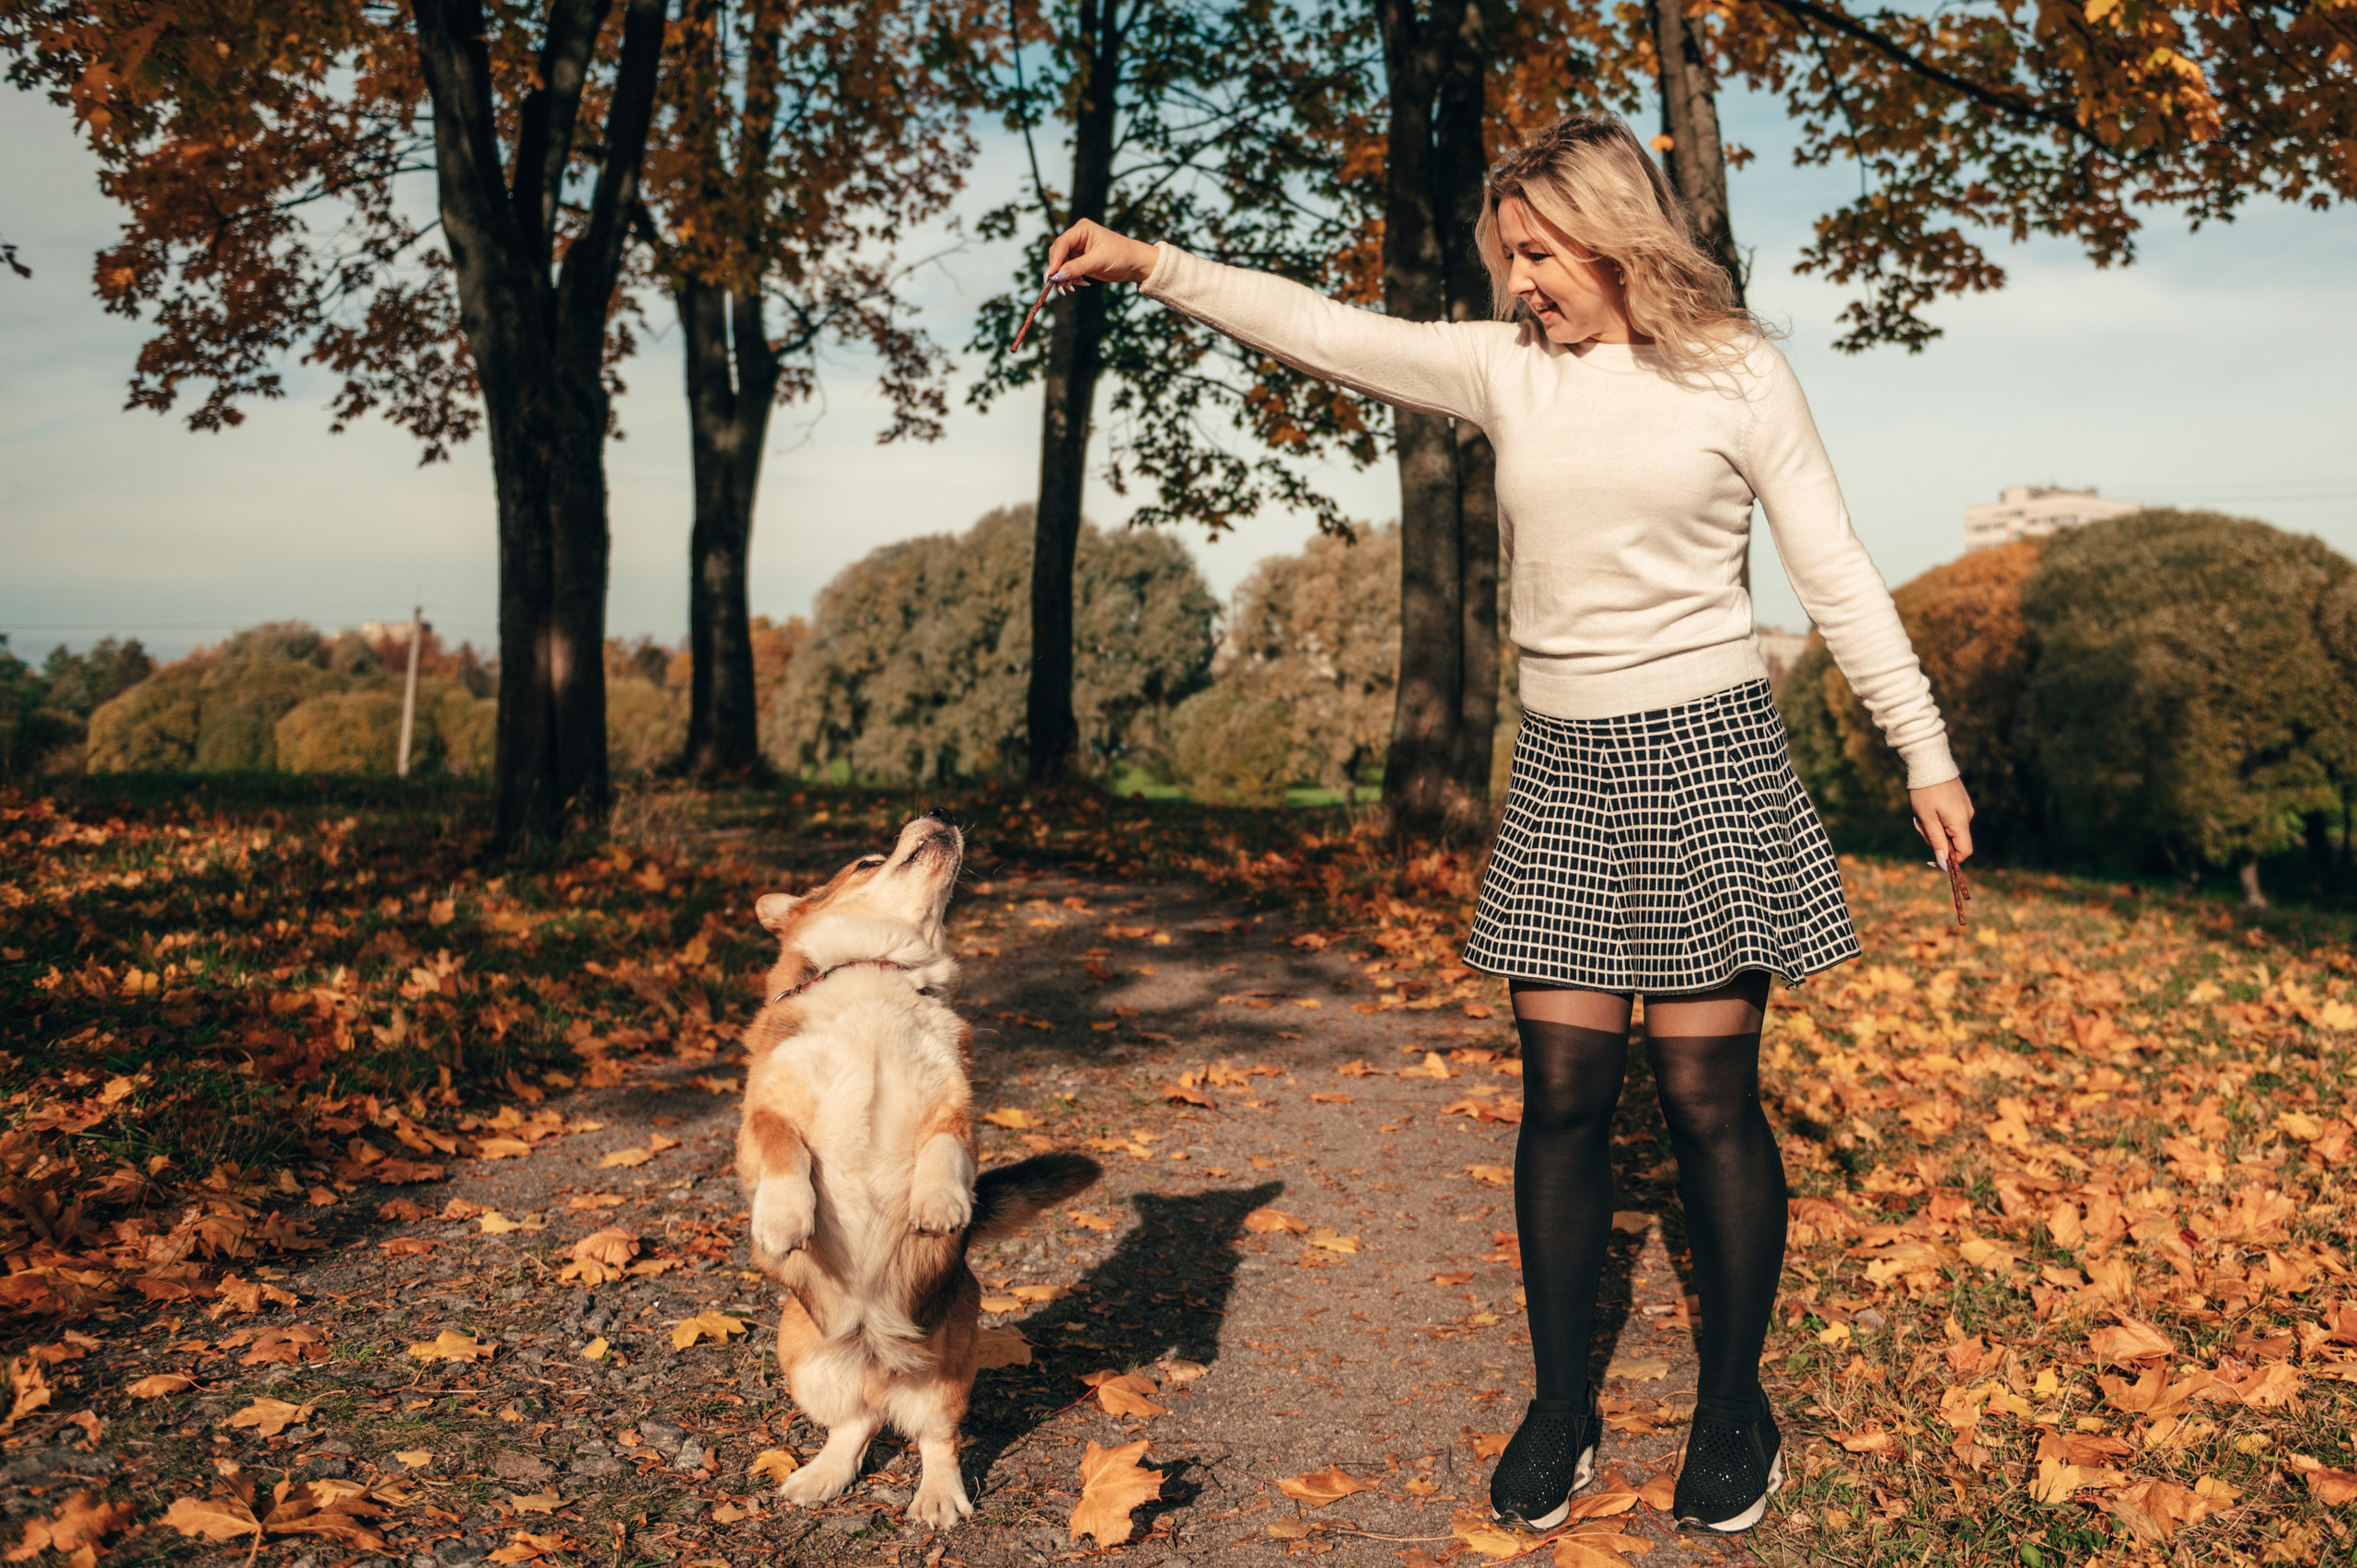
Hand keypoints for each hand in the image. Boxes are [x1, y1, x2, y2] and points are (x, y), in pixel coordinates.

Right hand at [1043, 218, 1157, 287]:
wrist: (1135, 264)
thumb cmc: (1121, 255)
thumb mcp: (1099, 260)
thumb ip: (1077, 267)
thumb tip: (1056, 276)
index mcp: (1081, 229)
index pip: (1062, 243)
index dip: (1054, 260)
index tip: (1050, 276)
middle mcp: (1077, 237)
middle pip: (1058, 254)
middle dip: (1058, 271)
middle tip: (1060, 287)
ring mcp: (1078, 249)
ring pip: (1061, 264)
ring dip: (1063, 277)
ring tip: (1070, 288)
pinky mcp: (1081, 261)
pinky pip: (1068, 271)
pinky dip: (1070, 279)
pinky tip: (1078, 284)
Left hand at [1909, 776, 1975, 869]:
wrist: (1930, 762)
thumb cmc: (1926, 792)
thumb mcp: (1927, 819)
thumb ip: (1936, 841)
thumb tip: (1944, 863)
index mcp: (1961, 822)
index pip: (1964, 851)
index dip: (1950, 859)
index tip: (1932, 859)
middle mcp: (1967, 816)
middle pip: (1954, 841)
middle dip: (1935, 839)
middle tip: (1919, 824)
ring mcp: (1964, 808)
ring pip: (1949, 829)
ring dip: (1934, 827)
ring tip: (1920, 813)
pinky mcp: (1960, 802)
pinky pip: (1949, 818)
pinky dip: (1937, 819)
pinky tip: (1927, 807)